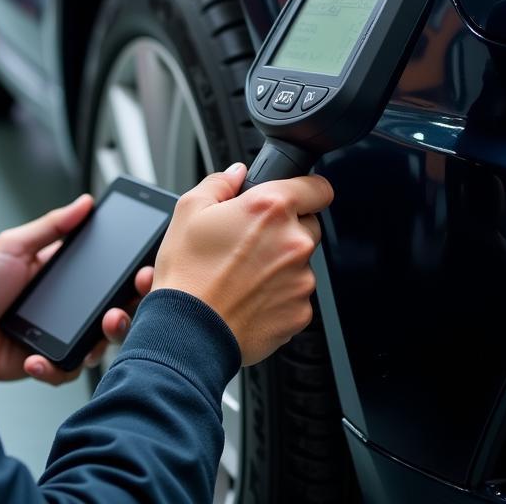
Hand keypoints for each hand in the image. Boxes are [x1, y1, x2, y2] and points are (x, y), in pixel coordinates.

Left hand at [0, 194, 153, 384]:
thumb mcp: (16, 245)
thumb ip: (52, 225)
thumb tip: (85, 203)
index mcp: (68, 277)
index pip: (110, 276)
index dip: (131, 274)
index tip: (144, 269)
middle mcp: (72, 309)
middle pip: (115, 311)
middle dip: (128, 308)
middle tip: (126, 302)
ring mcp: (64, 338)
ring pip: (101, 344)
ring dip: (105, 337)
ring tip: (100, 329)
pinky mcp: (51, 364)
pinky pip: (68, 370)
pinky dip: (56, 367)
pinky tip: (37, 358)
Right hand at [153, 163, 333, 365]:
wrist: (188, 331)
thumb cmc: (188, 273)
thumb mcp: (189, 210)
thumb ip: (219, 183)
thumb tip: (236, 174)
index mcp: (270, 208)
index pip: (318, 188)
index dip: (306, 189)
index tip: (298, 196)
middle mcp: (293, 242)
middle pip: (308, 225)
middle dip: (285, 229)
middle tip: (251, 241)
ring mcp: (301, 280)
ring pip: (300, 262)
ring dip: (280, 264)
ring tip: (242, 274)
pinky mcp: (300, 312)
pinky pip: (295, 295)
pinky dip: (278, 295)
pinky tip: (248, 296)